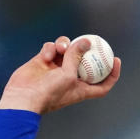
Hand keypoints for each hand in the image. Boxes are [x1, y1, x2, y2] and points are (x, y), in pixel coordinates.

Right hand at [0, 36, 120, 113]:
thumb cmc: (49, 92)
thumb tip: (86, 41)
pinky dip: (50, 49)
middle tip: (89, 40)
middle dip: (86, 50)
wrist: (23, 97)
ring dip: (65, 46)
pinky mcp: (43, 62)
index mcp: (82, 89)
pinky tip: (45, 56)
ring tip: (62, 49)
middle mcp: (71, 79)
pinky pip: (51, 48)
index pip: (103, 84)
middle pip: (84, 62)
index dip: (112, 73)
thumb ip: (77, 57)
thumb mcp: (68, 75)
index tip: (116, 60)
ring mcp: (56, 69)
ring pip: (67, 50)